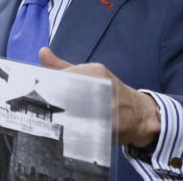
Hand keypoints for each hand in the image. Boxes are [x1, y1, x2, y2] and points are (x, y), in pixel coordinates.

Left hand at [39, 47, 160, 146]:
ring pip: (76, 111)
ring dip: (65, 117)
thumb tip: (42, 52)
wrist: (141, 114)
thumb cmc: (110, 92)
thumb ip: (63, 66)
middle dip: (55, 103)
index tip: (40, 95)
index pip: (63, 76)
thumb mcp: (89, 75)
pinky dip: (77, 129)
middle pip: (68, 93)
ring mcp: (109, 105)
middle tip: (46, 111)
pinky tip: (73, 130)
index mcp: (95, 71)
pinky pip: (88, 127)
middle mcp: (103, 85)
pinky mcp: (112, 124)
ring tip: (59, 120)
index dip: (49, 87)